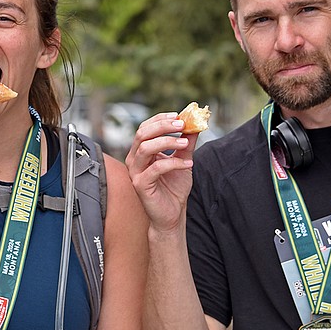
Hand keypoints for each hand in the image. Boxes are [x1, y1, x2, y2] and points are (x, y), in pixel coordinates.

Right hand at [125, 112, 194, 231]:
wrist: (172, 213)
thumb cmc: (174, 188)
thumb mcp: (183, 160)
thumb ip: (187, 143)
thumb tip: (196, 124)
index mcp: (141, 151)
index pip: (145, 127)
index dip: (160, 119)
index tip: (179, 116)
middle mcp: (134, 159)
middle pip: (142, 133)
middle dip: (163, 126)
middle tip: (182, 125)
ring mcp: (135, 172)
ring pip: (145, 148)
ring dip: (167, 142)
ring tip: (185, 143)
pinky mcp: (141, 184)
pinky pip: (156, 168)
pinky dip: (174, 163)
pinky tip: (188, 164)